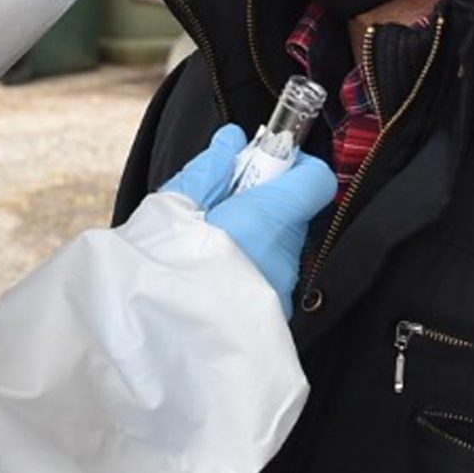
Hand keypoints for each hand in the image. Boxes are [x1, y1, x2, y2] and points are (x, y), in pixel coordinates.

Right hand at [164, 125, 339, 314]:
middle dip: (264, 203)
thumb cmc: (164, 263)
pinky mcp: (274, 316)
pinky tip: (215, 275)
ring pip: (280, 247)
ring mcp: (283, 287)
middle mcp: (286, 252)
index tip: (260, 166)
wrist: (158, 333)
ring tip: (211, 247)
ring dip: (255, 237)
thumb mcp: (176, 203)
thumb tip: (232, 140)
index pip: (315, 179)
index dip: (291, 167)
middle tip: (221, 207)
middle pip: (293, 212)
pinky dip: (250, 269)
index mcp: (269, 216)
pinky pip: (270, 278)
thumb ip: (212, 168)